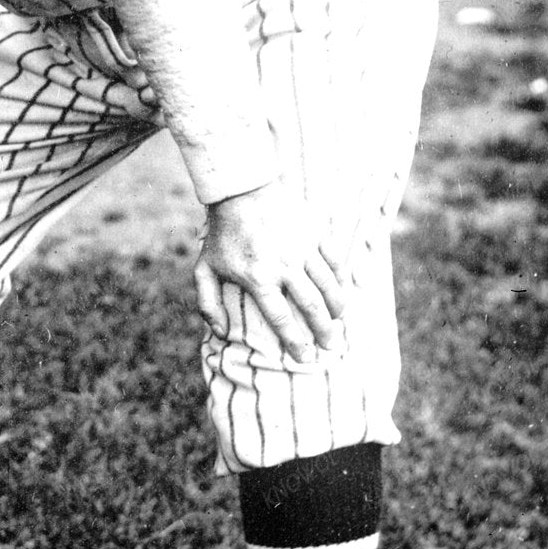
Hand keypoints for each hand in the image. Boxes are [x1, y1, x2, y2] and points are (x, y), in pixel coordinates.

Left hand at [194, 183, 348, 362]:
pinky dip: (340, 279)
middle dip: (324, 330)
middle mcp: (284, 265)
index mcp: (258, 277)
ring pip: (328, 285)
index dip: (295, 341)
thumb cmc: (223, 234)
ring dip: (337, 307)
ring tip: (338, 322)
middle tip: (330, 345)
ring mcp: (303, 248)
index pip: (282, 318)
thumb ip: (208, 303)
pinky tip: (342, 290)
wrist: (241, 191)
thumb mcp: (205, 269)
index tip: (304, 357)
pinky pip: (334, 260)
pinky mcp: (315, 232)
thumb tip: (219, 334)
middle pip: (312, 305)